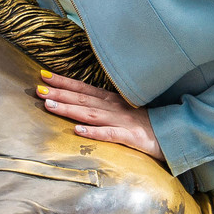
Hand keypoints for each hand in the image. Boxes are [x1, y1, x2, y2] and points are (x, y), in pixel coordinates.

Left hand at [36, 72, 162, 160]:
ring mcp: (123, 122)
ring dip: (69, 109)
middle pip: (83, 99)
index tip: (43, 75)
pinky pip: (110, 135)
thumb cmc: (149, 125)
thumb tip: (83, 109)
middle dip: (59, 93)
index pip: (84, 89)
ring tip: (49, 105)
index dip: (64, 83)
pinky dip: (94, 132)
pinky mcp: (131, 137)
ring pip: (91, 114)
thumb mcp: (126, 113)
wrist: (177, 134)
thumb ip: (106, 109)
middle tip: (37, 88)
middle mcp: (115, 108)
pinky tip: (78, 131)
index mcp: (113, 101)